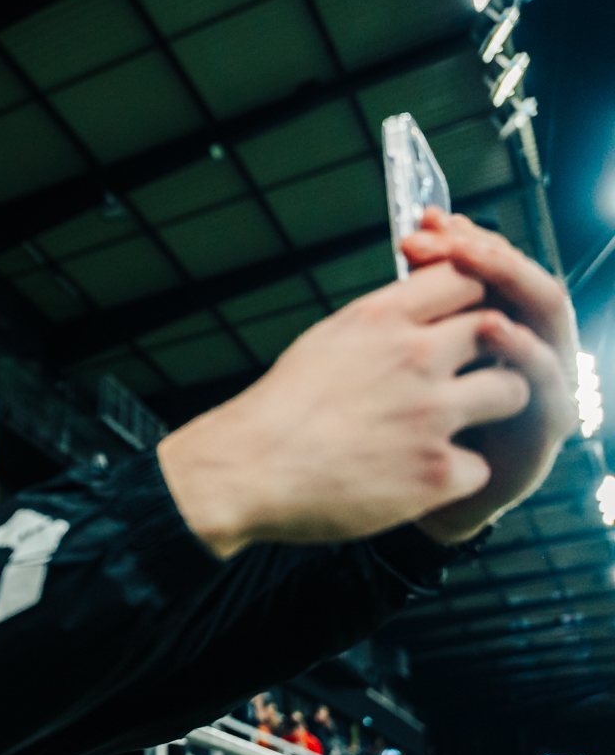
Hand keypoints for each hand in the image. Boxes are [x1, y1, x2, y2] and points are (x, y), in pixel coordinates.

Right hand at [158, 260, 532, 558]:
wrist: (241, 472)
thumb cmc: (275, 414)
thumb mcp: (324, 342)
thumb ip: (379, 324)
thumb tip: (414, 311)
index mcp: (379, 320)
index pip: (465, 277)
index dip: (476, 297)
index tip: (466, 320)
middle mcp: (412, 358)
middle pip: (500, 330)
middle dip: (493, 352)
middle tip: (469, 376)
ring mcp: (429, 415)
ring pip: (512, 391)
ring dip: (493, 407)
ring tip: (458, 425)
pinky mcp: (435, 472)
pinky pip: (481, 465)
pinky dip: (457, 475)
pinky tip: (423, 477)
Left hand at [401, 209, 577, 543]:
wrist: (376, 496)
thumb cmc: (378, 423)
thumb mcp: (386, 357)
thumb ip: (407, 305)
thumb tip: (412, 235)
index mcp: (484, 326)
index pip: (488, 266)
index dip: (462, 239)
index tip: (424, 223)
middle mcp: (523, 348)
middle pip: (522, 280)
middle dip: (486, 253)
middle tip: (447, 239)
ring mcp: (540, 385)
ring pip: (547, 317)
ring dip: (512, 283)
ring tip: (476, 262)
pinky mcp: (541, 428)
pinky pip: (545, 383)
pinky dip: (524, 350)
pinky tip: (496, 330)